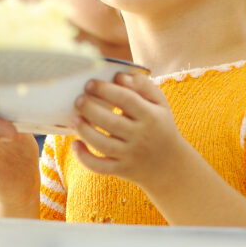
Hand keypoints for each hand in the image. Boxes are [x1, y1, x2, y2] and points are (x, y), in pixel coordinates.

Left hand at [71, 71, 189, 190]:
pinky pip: (100, 167)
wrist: (171, 165)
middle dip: (91, 110)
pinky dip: (85, 158)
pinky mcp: (121, 169)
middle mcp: (141, 136)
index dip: (106, 90)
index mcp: (151, 116)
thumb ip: (143, 86)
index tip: (89, 83)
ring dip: (85, 131)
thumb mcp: (160, 104)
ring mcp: (130, 155)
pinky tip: (75, 144)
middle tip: (78, 100)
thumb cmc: (160, 126)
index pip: (126, 100)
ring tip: (74, 118)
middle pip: (112, 122)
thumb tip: (120, 76)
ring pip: (103, 145)